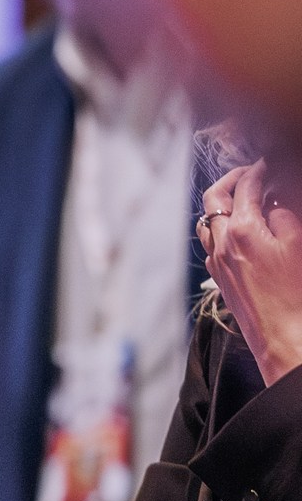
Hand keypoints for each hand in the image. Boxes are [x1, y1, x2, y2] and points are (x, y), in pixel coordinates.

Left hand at [203, 163, 301, 385]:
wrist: (285, 338)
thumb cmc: (297, 293)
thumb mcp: (298, 243)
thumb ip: (284, 214)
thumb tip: (273, 198)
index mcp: (241, 230)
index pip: (245, 187)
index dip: (257, 170)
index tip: (267, 162)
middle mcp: (221, 244)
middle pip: (214, 199)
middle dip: (231, 180)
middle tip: (251, 173)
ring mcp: (217, 262)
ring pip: (207, 222)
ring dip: (221, 205)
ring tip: (243, 199)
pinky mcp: (220, 279)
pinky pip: (211, 245)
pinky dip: (220, 229)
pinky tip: (239, 230)